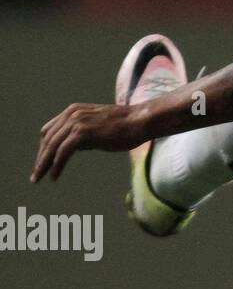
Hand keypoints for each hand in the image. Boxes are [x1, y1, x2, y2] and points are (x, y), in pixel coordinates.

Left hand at [32, 103, 148, 182]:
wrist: (140, 121)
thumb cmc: (125, 127)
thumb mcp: (98, 127)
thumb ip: (83, 135)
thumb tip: (72, 149)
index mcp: (74, 111)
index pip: (50, 130)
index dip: (44, 148)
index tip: (43, 162)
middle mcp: (72, 114)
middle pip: (47, 139)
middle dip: (40, 158)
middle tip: (35, 175)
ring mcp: (76, 122)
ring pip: (52, 146)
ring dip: (43, 164)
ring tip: (39, 178)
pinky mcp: (82, 132)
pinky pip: (63, 152)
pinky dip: (56, 165)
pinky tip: (55, 176)